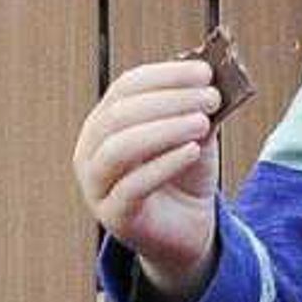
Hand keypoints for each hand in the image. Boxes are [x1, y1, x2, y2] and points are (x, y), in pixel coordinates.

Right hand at [74, 58, 222, 301]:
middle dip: (170, 101)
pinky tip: (193, 150)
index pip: (127, 87)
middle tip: (211, 97)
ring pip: (120, 148)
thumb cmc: (185, 174)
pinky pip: (133, 186)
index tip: (205, 72)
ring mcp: (96, 185)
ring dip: (165, 129)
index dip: (166, 76)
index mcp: (104, 121)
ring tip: (203, 122)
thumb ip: (196, 107)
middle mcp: (90, 150)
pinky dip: (165, 163)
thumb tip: (211, 78)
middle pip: (121, 114)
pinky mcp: (114, 215)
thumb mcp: (194, 134)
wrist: (187, 230)